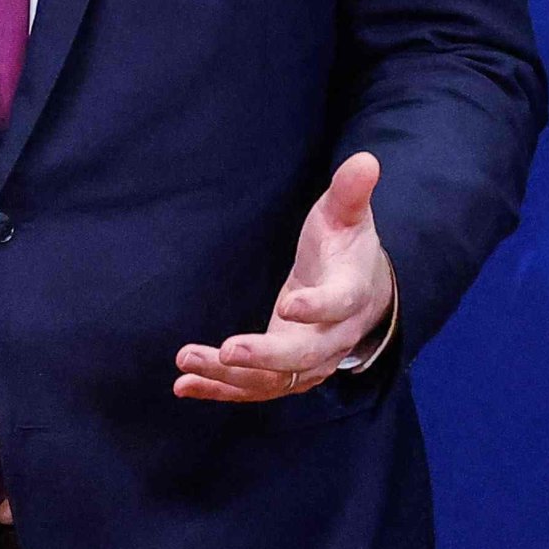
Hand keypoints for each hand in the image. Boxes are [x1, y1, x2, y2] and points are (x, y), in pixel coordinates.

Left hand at [175, 152, 394, 400]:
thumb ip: (350, 192)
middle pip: (303, 356)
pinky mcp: (286, 373)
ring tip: (187, 360)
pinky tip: (183, 385)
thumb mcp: (347, 216)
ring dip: (229, 376)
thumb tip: (365, 159)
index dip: (317, 307)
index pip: (339, 304)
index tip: (289, 303)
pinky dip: (219, 389)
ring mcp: (310, 362)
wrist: (363, 293)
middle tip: (227, 349)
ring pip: (273, 380)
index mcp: (351, 294)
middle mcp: (333, 338)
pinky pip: (253, 389)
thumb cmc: (346, 247)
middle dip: (265, 356)